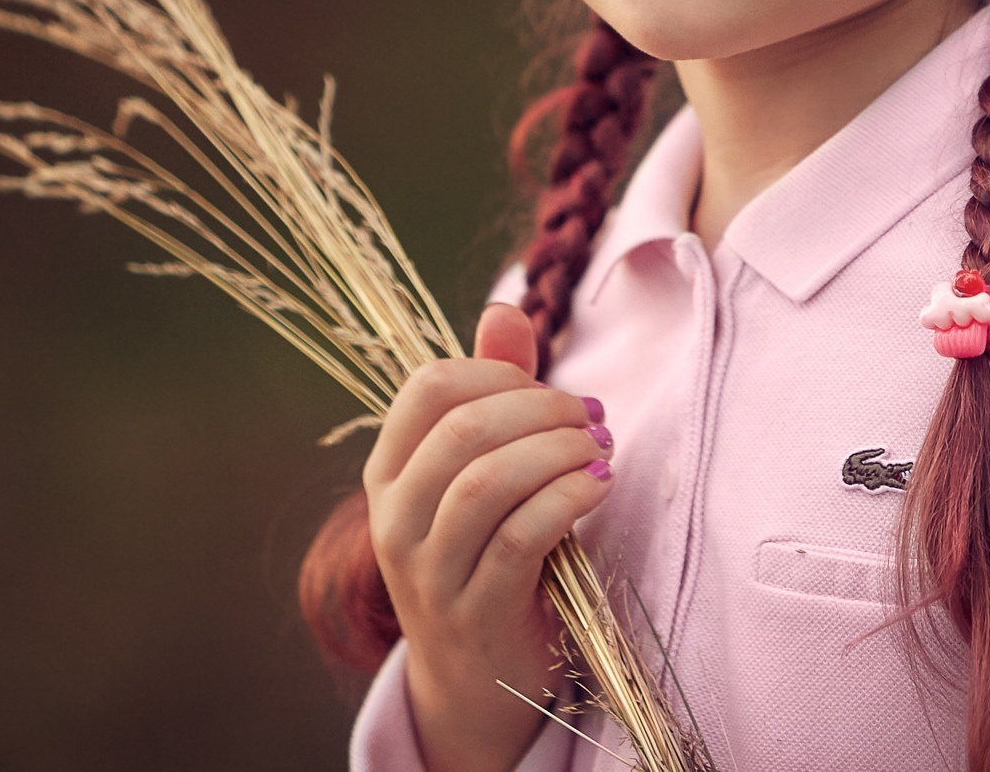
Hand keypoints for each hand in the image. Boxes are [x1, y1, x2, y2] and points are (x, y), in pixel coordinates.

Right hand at [364, 303, 616, 771]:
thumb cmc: (486, 556)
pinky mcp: (475, 613)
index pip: (427, 388)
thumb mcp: (479, 474)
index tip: (546, 385)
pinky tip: (599, 487)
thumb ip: (493, 392)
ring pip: (486, 483)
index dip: (496, 370)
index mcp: (389, 473)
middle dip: (540, 409)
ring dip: (557, 452)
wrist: (476, 681)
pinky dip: (566, 499)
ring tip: (600, 450)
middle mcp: (395, 520)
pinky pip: (520, 538)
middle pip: (461, 431)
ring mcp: (428, 572)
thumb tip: (505, 308)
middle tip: (592, 416)